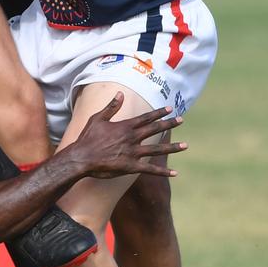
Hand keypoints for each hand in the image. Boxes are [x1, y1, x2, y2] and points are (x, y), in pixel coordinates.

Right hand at [62, 92, 185, 178]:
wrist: (82, 157)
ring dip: (172, 148)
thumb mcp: (98, 118)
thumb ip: (111, 107)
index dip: (158, 113)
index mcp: (125, 126)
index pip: (146, 118)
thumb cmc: (88, 137)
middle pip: (155, 130)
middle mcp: (132, 138)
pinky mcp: (131, 166)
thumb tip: (120, 94)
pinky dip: (163, 172)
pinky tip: (175, 173)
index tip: (169, 109)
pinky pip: (151, 170)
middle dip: (169, 125)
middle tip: (181, 120)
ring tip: (185, 145)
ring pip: (157, 150)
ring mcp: (133, 152)